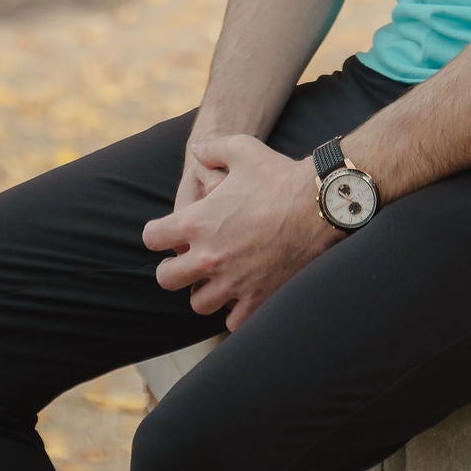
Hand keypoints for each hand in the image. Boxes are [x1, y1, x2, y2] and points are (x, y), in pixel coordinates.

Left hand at [142, 133, 334, 330]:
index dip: (157, 234)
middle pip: (166, 279)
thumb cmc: (278, 176)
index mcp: (197, 222)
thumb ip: (212, 148)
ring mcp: (232, 282)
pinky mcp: (257, 300)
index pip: (153, 238)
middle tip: (188, 260)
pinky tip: (243, 293)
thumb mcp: (241, 149)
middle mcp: (208, 257)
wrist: (318, 205)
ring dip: (205, 291)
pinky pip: (233, 322)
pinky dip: (235, 311)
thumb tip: (196, 150)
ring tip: (218, 277)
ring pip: (199, 303)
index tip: (167, 233)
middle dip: (173, 269)